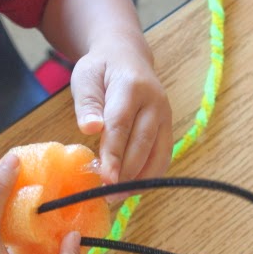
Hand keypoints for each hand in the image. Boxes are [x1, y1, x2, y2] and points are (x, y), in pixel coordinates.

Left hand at [70, 31, 172, 184]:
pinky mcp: (167, 127)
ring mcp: (165, 115)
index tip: (105, 178)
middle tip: (108, 195)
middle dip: (125, 172)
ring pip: (157, 153)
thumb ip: (87, 103)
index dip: (114, 154)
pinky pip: (163, 155)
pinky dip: (150, 175)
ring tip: (119, 197)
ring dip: (140, 179)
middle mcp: (155, 102)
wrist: (126, 56)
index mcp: (132, 86)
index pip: (121, 125)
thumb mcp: (85, 77)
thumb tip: (90, 128)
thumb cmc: (101, 68)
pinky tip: (134, 188)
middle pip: (141, 143)